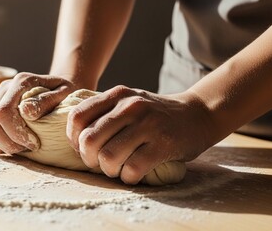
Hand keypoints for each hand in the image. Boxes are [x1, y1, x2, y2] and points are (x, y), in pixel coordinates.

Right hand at [0, 72, 77, 153]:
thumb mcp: (65, 94)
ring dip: (1, 145)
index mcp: (21, 82)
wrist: (59, 89)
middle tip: (29, 148)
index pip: (4, 112)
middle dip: (9, 142)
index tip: (35, 144)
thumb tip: (27, 111)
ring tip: (22, 148)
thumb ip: (47, 101)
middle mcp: (5, 88)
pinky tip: (13, 146)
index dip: (16, 133)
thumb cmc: (66, 94)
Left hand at [66, 85, 212, 183]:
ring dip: (109, 170)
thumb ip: (103, 112)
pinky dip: (128, 177)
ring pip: (108, 157)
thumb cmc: (155, 115)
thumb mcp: (128, 102)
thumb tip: (75, 140)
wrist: (198, 115)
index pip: (77, 117)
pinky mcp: (163, 144)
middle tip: (100, 162)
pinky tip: (134, 173)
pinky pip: (132, 169)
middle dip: (90, 159)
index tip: (84, 148)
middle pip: (89, 141)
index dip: (73, 139)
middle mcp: (130, 106)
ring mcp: (147, 124)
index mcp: (117, 94)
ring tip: (118, 168)